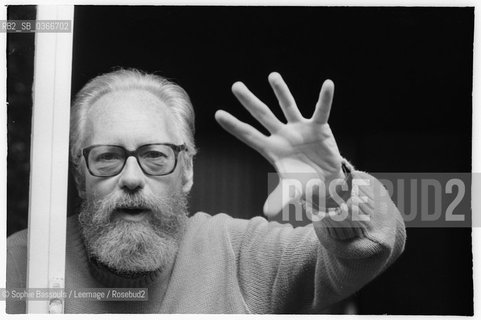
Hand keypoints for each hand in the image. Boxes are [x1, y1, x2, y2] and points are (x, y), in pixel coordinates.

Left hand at [215, 72, 344, 216]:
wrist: (326, 181)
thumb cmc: (303, 183)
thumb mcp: (291, 191)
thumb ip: (279, 199)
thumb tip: (267, 214)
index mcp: (271, 149)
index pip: (249, 135)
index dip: (234, 126)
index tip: (218, 114)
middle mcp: (282, 135)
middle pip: (263, 115)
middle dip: (249, 101)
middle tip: (235, 85)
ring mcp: (299, 129)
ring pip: (288, 106)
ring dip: (281, 91)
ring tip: (272, 76)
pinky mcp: (318, 127)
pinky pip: (321, 110)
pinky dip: (325, 99)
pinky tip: (328, 84)